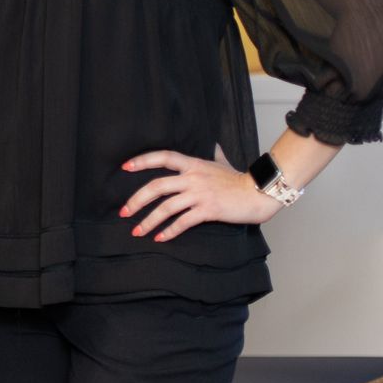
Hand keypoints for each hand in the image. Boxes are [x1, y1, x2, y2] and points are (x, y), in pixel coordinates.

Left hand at [120, 149, 283, 241]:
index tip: (125, 167)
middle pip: (157, 186)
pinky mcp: (208, 210)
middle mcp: (193, 178)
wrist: (258, 193)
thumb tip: (213, 144)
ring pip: (166, 208)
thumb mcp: (223, 163)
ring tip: (137, 231)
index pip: (163, 157)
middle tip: (124, 212)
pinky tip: (160, 238)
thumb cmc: (239, 179)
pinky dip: (169, 231)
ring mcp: (200, 194)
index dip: (142, 160)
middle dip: (137, 200)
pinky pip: (183, 222)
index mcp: (193, 164)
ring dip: (149, 221)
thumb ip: (214, 154)